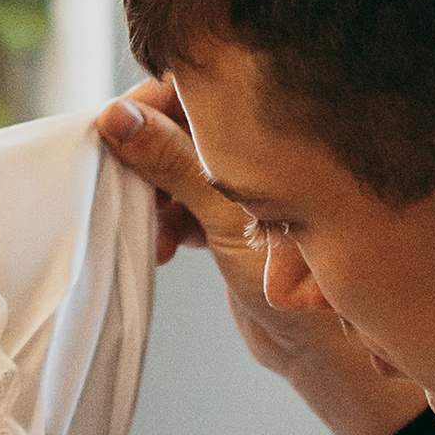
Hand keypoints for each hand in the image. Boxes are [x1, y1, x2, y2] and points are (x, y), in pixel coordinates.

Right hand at [96, 82, 429, 434]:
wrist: (323, 350)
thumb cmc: (298, 283)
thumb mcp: (225, 216)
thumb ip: (172, 162)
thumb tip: (116, 116)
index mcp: (269, 126)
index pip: (193, 85)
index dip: (147, 104)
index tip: (112, 131)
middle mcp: (258, 146)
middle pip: (178, 124)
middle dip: (145, 156)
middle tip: (129, 193)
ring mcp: (245, 182)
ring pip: (176, 166)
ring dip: (153, 194)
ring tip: (157, 235)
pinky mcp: (233, 216)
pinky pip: (185, 200)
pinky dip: (169, 219)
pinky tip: (169, 249)